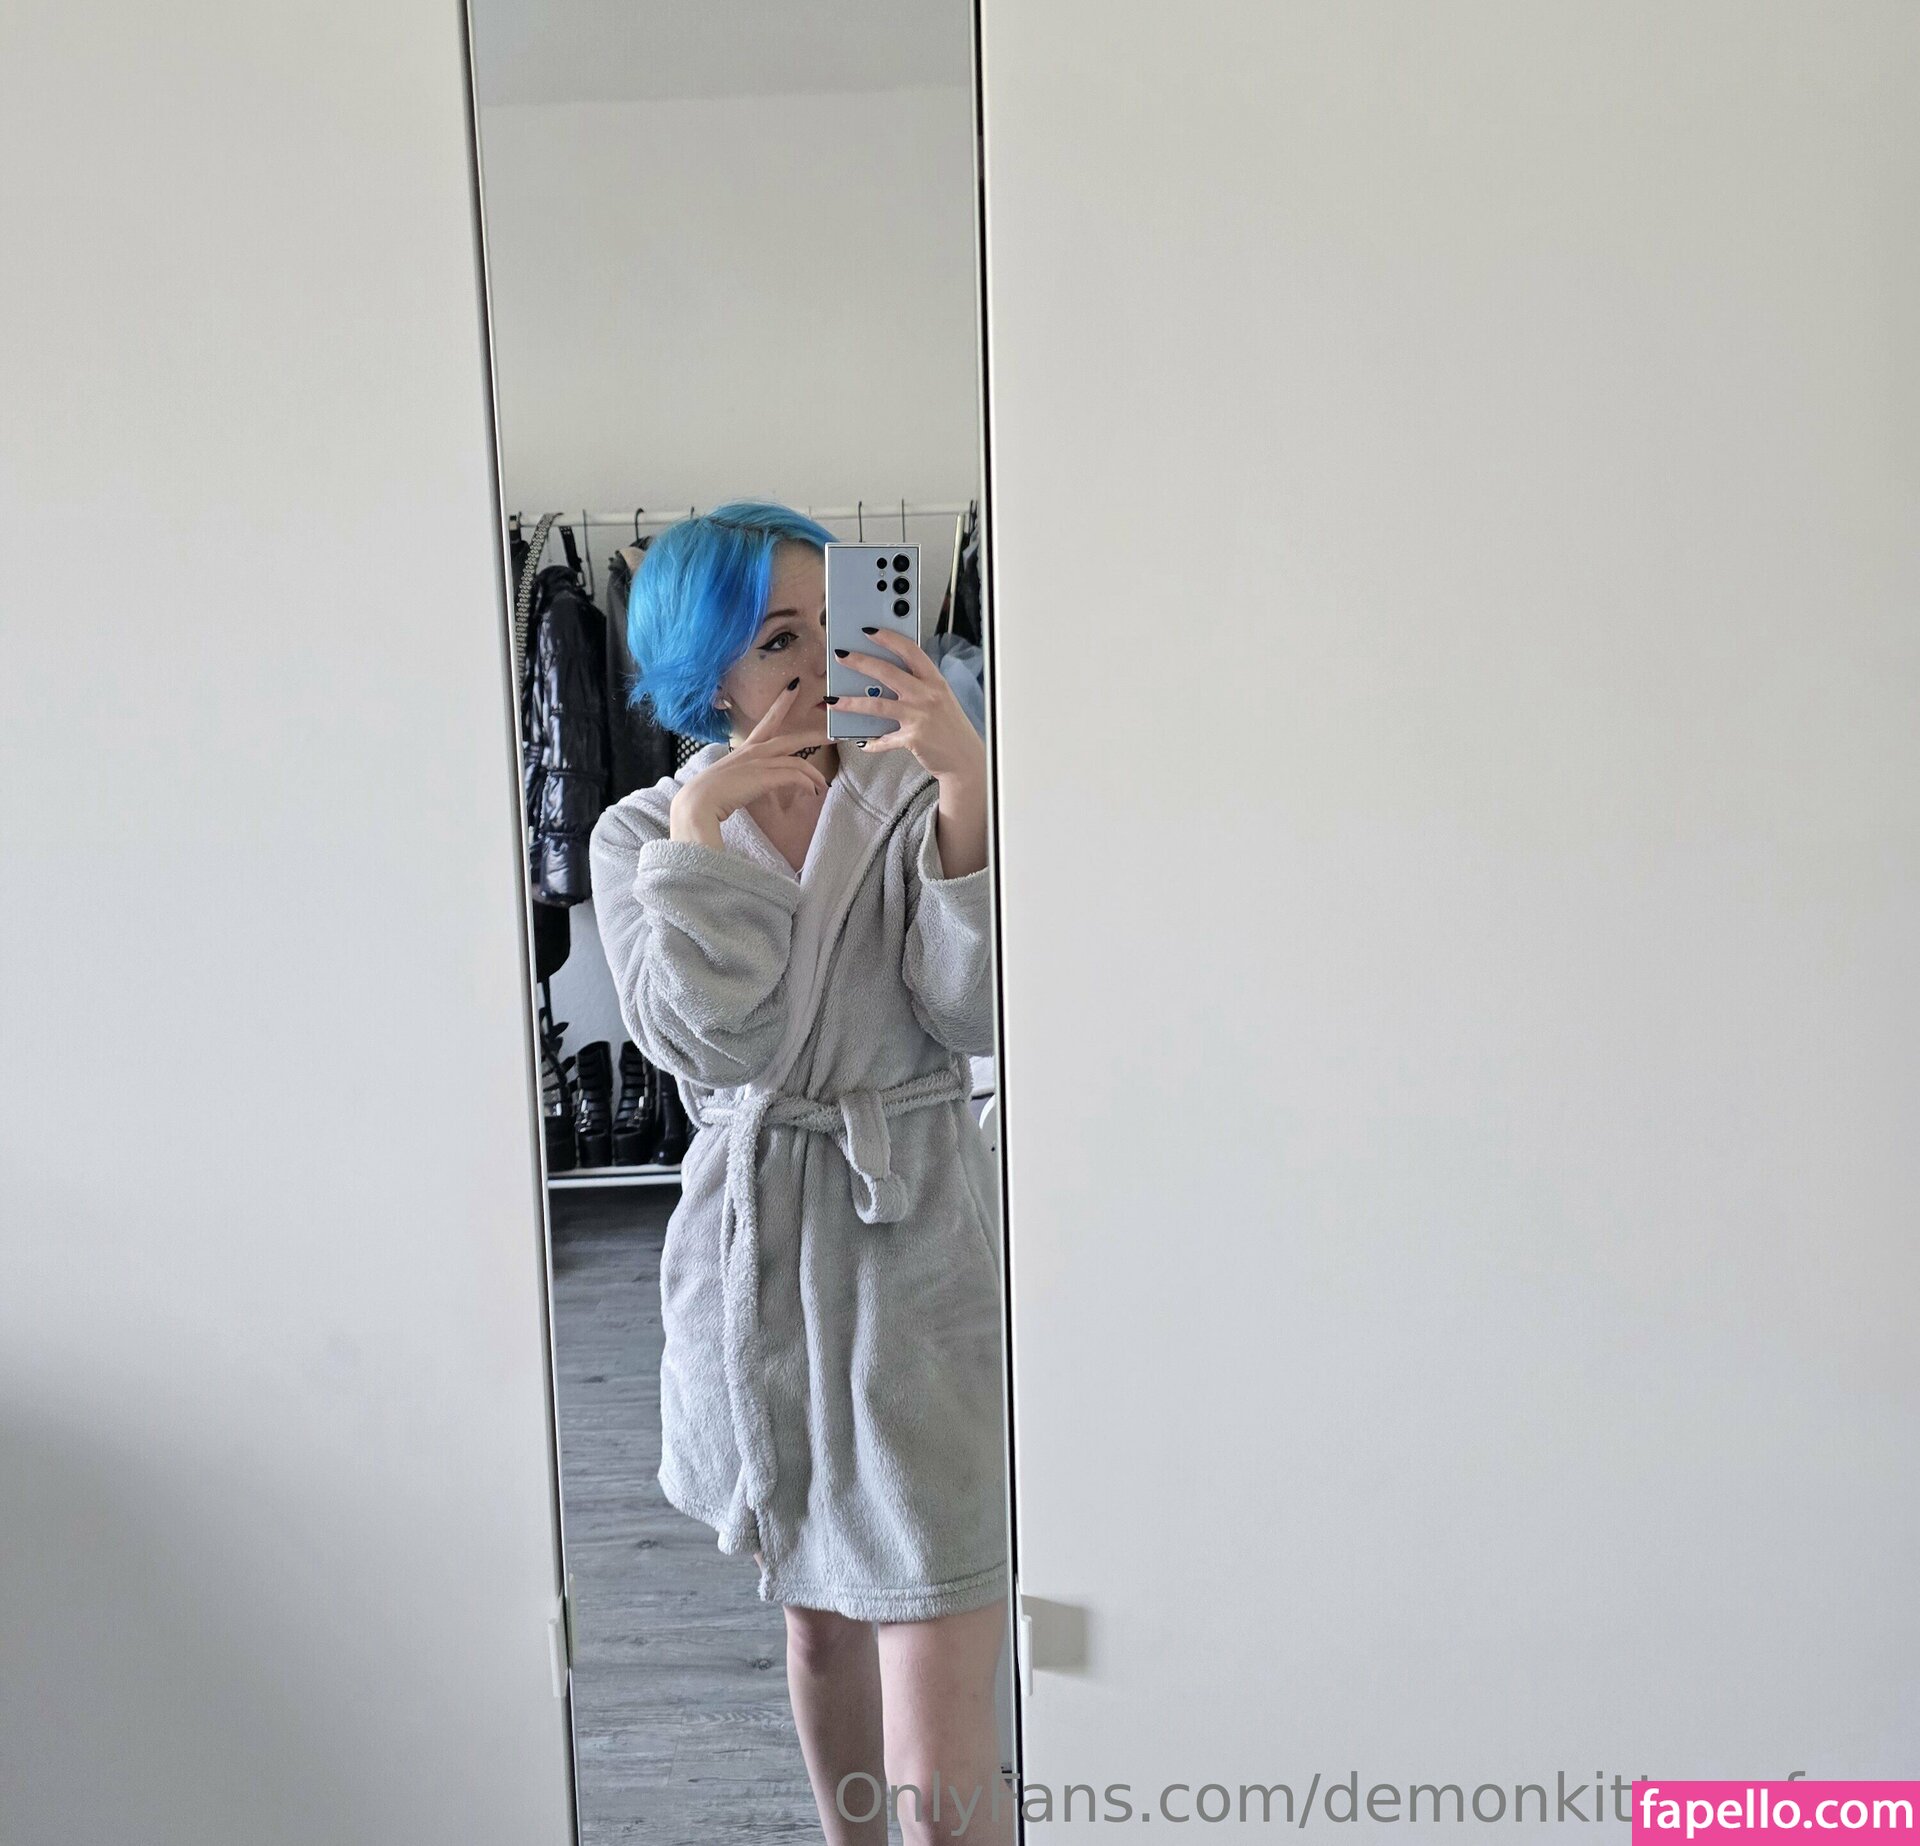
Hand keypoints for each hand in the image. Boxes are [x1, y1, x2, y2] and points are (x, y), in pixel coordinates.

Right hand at [669, 679, 826, 847]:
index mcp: (746, 748)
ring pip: (798, 761)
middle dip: (814, 736)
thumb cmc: (711, 794)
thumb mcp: (731, 778)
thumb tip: (752, 782)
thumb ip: (745, 776)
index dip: (781, 703)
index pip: (767, 720)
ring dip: (814, 775)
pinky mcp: (766, 776)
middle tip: (833, 735)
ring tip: (823, 785)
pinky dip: (807, 784)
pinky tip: (812, 792)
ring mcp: (760, 762)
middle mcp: (755, 751)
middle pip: (791, 738)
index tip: (793, 688)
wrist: (699, 802)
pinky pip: (796, 776)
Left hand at [829, 631, 985, 786]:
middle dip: (860, 662)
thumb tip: (884, 678)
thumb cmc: (950, 727)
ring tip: (832, 701)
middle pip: (888, 672)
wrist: (965, 759)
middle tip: (840, 656)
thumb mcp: (939, 699)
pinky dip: (871, 742)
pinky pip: (884, 739)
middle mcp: (927, 695)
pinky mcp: (912, 739)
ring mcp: (919, 717)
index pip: (911, 651)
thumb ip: (918, 686)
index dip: (889, 638)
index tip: (869, 631)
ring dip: (851, 702)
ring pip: (877, 705)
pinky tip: (862, 742)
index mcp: (935, 681)